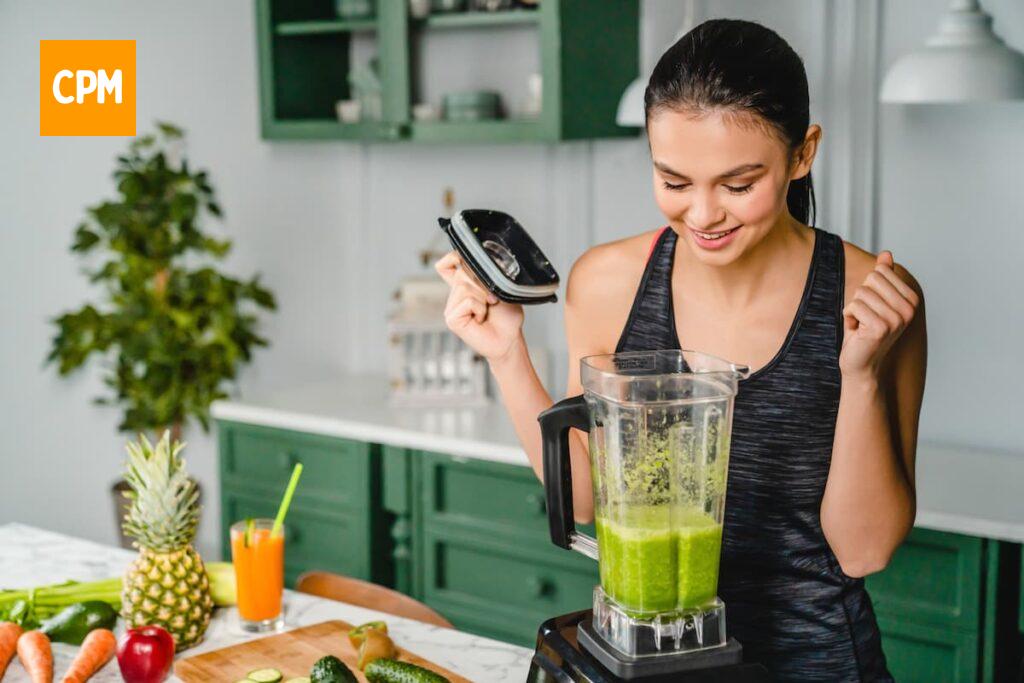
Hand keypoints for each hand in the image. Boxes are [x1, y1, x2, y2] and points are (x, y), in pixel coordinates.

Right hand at [435, 250, 524, 362]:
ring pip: (464, 286)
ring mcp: (452, 307)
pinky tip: (480, 319)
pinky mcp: (451, 318)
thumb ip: (486, 276)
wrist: (509, 339)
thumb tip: (476, 268)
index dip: (451, 258)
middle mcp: (456, 295)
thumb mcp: (501, 289)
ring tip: (487, 310)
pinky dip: (479, 308)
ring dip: (482, 297)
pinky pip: (467, 301)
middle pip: (461, 273)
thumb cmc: (506, 317)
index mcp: (465, 286)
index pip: (447, 266)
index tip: (460, 258)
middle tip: (492, 300)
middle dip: (481, 283)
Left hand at [840, 251, 919, 380]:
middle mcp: (909, 309)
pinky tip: (856, 331)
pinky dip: (848, 317)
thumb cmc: (864, 330)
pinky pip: (854, 306)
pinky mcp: (880, 328)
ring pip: (861, 293)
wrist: (860, 363)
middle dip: (860, 297)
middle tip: (864, 317)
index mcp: (911, 299)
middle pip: (871, 279)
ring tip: (861, 325)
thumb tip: (886, 253)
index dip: (868, 288)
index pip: (879, 271)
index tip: (872, 307)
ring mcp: (896, 319)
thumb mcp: (874, 300)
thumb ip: (882, 277)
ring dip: (853, 309)